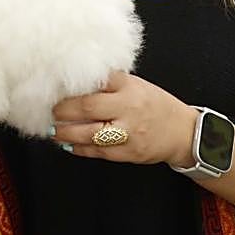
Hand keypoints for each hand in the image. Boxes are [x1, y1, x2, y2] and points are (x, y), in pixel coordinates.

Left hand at [50, 71, 198, 165]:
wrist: (184, 133)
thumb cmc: (156, 105)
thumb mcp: (136, 85)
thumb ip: (110, 83)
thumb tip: (78, 80)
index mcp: (130, 87)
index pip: (96, 83)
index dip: (73, 85)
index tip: (57, 86)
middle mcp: (128, 109)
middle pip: (88, 108)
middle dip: (63, 110)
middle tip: (51, 110)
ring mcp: (128, 133)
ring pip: (89, 134)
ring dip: (65, 132)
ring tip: (53, 129)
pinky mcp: (128, 154)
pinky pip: (97, 152)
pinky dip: (79, 148)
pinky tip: (67, 143)